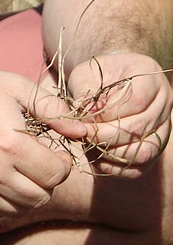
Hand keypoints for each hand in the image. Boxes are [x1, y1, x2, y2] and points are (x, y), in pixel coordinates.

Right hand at [0, 63, 82, 217]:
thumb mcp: (12, 86)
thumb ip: (51, 110)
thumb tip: (82, 131)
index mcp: (11, 144)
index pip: (57, 174)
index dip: (62, 163)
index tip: (54, 152)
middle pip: (42, 196)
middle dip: (48, 181)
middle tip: (39, 162)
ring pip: (21, 209)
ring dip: (29, 194)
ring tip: (22, 171)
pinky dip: (6, 201)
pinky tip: (2, 179)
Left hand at [66, 51, 172, 175]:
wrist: (105, 86)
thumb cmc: (95, 78)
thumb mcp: (84, 76)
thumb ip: (83, 93)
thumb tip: (84, 117)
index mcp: (149, 77)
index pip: (136, 100)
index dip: (106, 114)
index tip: (83, 119)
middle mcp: (163, 102)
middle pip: (139, 128)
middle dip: (105, 136)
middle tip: (82, 135)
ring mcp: (163, 127)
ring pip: (143, 151)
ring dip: (111, 154)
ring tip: (89, 146)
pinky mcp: (155, 149)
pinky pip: (140, 168)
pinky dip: (116, 168)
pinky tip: (97, 158)